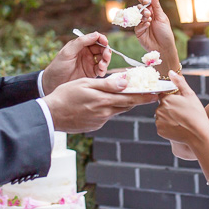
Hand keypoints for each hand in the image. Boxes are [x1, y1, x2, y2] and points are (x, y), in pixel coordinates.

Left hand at [40, 31, 110, 94]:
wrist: (53, 84)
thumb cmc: (58, 66)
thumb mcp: (67, 53)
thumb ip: (81, 42)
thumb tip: (96, 34)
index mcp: (80, 45)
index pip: (95, 39)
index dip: (102, 39)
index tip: (105, 42)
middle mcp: (87, 53)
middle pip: (102, 49)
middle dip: (106, 51)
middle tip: (105, 56)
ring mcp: (90, 63)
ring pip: (103, 59)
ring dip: (106, 61)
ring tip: (101, 66)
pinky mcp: (91, 73)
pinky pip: (101, 70)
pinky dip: (103, 70)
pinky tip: (100, 72)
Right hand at [43, 75, 157, 132]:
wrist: (51, 115)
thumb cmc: (66, 95)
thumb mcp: (85, 84)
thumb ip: (107, 84)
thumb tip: (125, 82)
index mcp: (104, 101)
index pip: (131, 98)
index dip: (145, 96)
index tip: (157, 94)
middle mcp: (105, 113)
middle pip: (126, 105)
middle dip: (137, 99)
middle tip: (148, 94)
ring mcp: (100, 121)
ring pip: (116, 110)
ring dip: (122, 103)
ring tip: (124, 94)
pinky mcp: (94, 126)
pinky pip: (106, 116)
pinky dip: (108, 108)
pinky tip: (99, 103)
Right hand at [134, 0, 178, 68]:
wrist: (163, 47)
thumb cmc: (165, 33)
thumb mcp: (162, 17)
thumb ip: (156, 6)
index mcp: (153, 11)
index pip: (145, 1)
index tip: (146, 1)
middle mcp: (146, 16)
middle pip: (139, 7)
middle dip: (143, 9)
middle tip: (149, 14)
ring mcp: (141, 24)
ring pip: (136, 15)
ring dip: (142, 16)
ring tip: (149, 20)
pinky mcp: (138, 31)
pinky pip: (137, 25)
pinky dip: (142, 24)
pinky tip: (147, 26)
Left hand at [155, 71, 208, 146]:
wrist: (199, 134)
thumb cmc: (196, 114)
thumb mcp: (190, 95)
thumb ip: (179, 82)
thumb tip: (170, 72)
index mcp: (166, 99)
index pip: (164, 95)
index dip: (172, 98)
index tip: (179, 103)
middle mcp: (159, 109)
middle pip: (163, 106)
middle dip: (170, 108)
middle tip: (183, 113)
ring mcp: (159, 121)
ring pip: (162, 116)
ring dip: (168, 117)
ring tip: (181, 121)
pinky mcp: (160, 131)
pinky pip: (162, 126)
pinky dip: (168, 127)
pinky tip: (178, 127)